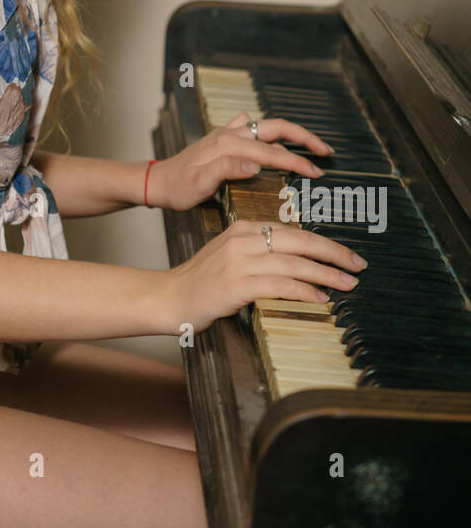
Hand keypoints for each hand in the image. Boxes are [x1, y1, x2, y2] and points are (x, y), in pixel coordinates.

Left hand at [147, 111, 333, 212]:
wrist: (158, 182)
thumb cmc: (178, 189)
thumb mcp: (199, 185)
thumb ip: (226, 170)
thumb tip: (255, 164)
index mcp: (229, 146)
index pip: (273, 152)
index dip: (298, 163)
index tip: (317, 173)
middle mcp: (230, 134)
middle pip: (276, 128)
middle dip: (304, 138)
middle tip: (326, 151)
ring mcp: (227, 133)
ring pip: (267, 127)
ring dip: (291, 135)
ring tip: (311, 147)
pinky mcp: (224, 137)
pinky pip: (254, 129)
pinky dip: (271, 134)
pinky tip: (276, 141)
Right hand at [160, 215, 366, 335]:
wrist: (170, 297)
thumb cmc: (203, 281)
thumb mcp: (231, 256)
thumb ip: (261, 253)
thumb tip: (299, 262)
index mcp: (244, 228)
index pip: (293, 231)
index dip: (324, 242)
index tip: (346, 255)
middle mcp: (243, 240)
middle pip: (299, 241)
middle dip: (334, 253)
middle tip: (358, 265)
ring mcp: (239, 261)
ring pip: (294, 264)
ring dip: (326, 275)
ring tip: (347, 285)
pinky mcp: (236, 285)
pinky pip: (280, 285)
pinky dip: (304, 291)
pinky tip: (320, 299)